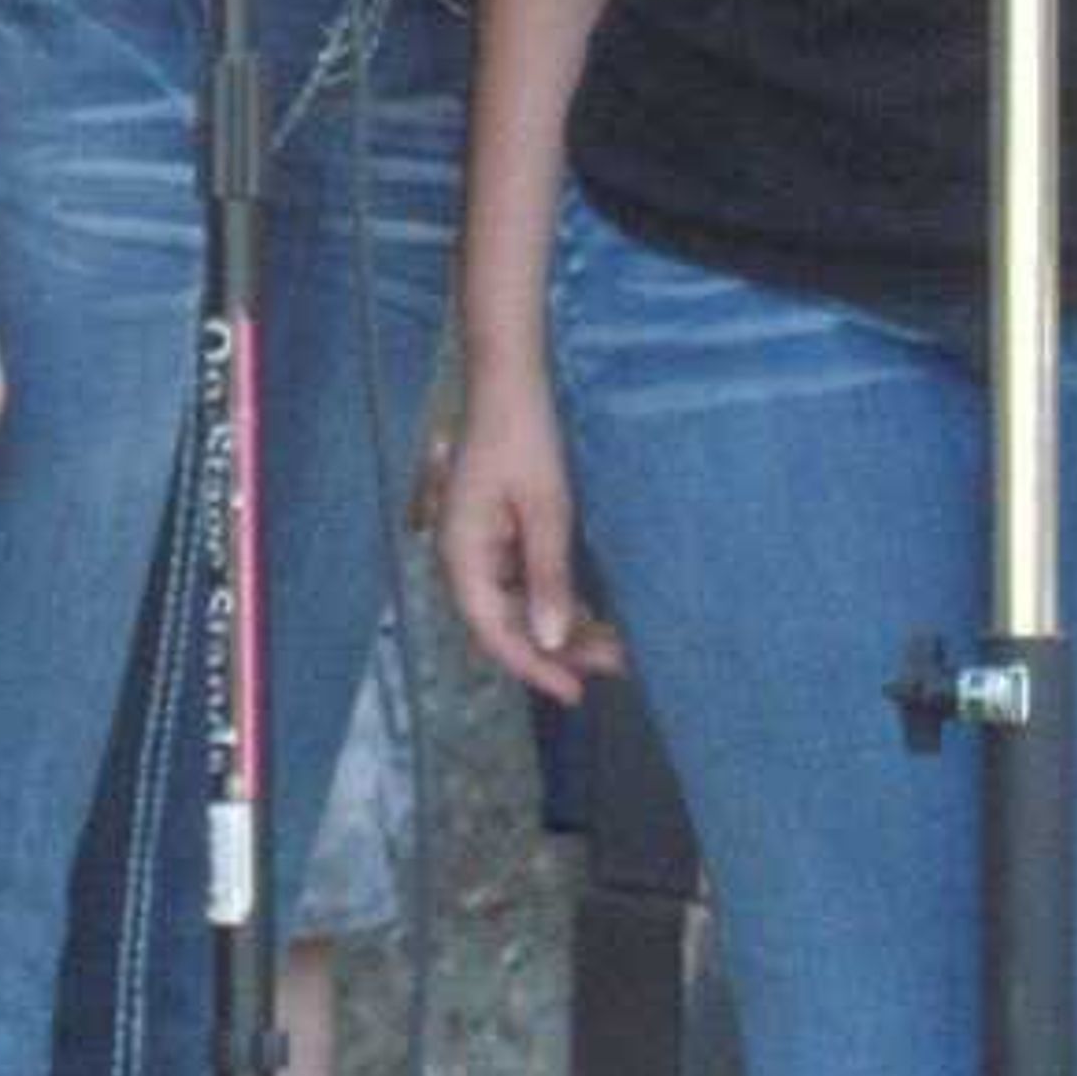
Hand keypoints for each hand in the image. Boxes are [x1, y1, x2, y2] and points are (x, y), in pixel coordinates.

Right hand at [439, 357, 625, 704]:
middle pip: (507, 624)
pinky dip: (553, 601)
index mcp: (460, 556)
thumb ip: (548, 576)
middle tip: (615, 665)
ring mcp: (477, 548)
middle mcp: (461, 559)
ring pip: (517, 608)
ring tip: (613, 646)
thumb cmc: (525, 437)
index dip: (535, 667)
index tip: (576, 692)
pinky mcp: (495, 537)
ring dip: (559, 627)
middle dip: (558, 649)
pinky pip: (520, 584)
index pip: (495, 632)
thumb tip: (553, 640)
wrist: (509, 383)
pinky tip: (589, 615)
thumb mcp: (547, 509)